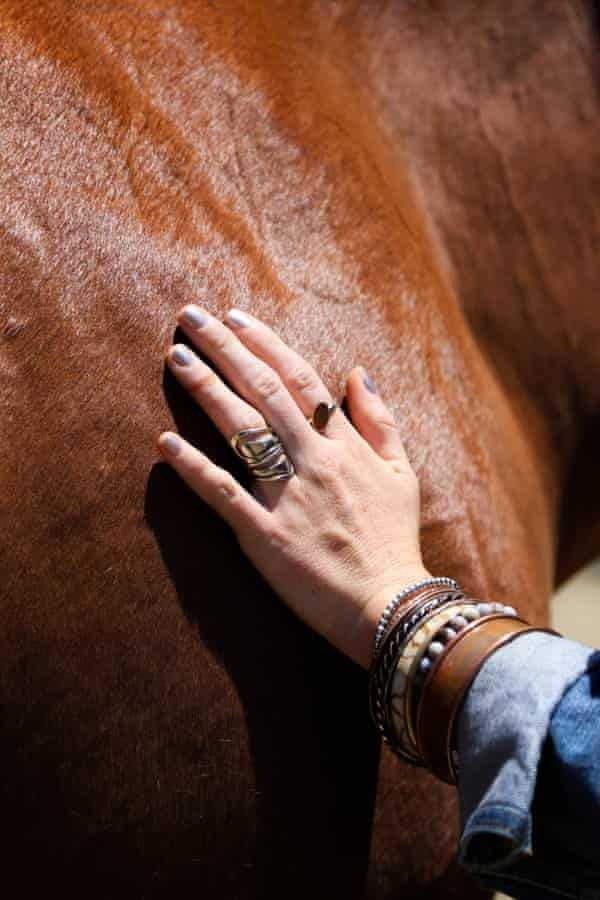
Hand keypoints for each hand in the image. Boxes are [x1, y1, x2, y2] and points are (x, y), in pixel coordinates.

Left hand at [157, 306, 429, 668]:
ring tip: (176, 357)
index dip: (264, 344)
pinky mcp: (264, 534)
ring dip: (206, 389)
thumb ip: (380, 421)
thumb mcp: (402, 473)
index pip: (299, 379)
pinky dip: (192, 467)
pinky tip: (165, 441)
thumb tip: (357, 373)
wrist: (389, 605)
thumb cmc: (394, 540)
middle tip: (190, 316)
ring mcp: (287, 496)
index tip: (235, 317)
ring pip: (242, 430)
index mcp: (343, 445)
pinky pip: (223, 493)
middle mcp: (313, 460)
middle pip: (263, 391)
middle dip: (225, 349)